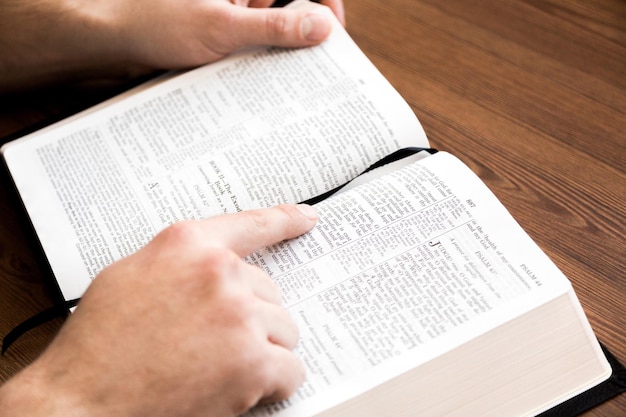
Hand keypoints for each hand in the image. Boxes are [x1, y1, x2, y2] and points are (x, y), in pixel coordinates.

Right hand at [0, 204, 318, 416]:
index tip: (307, 218)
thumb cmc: (100, 347)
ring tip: (218, 366)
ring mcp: (239, 316)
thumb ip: (179, 262)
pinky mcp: (252, 362)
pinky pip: (291, 368)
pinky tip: (243, 387)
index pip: (251, 224)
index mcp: (188, 245)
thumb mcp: (131, 276)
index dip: (285, 220)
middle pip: (269, 292)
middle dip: (250, 318)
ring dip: (260, 350)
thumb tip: (210, 266)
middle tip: (213, 341)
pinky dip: (275, 383)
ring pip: (283, 330)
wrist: (83, 403)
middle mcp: (220, 273)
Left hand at [105, 0, 345, 67]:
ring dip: (283, 54)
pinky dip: (263, 64)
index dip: (325, 2)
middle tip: (316, 67)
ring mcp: (234, 15)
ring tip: (290, 82)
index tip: (334, 29)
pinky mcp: (225, 37)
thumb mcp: (221, 27)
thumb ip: (273, 26)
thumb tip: (320, 27)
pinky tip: (264, 84)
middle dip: (306, 35)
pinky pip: (256, 48)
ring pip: (275, 32)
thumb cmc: (155, 24)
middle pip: (292, 7)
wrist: (114, 45)